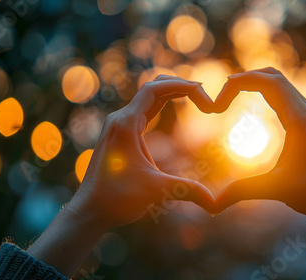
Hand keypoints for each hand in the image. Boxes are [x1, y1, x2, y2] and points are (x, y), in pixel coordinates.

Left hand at [68, 75, 215, 229]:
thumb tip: (216, 204)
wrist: (90, 211)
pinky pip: (144, 110)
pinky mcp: (121, 134)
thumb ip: (187, 190)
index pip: (154, 89)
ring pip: (147, 98)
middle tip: (205, 94)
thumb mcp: (156, 191)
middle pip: (152, 88)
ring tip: (196, 96)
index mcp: (126, 124)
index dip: (181, 85)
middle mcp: (120, 119)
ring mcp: (119, 126)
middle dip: (179, 86)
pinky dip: (162, 104)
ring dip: (171, 93)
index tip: (203, 91)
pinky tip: (176, 105)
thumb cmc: (117, 199)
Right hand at [213, 67, 305, 218]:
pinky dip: (270, 95)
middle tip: (223, 94)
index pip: (269, 82)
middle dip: (246, 79)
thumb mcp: (277, 190)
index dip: (240, 82)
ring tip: (234, 97)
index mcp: (301, 120)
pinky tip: (258, 111)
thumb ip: (243, 191)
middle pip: (275, 77)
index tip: (219, 99)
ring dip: (258, 85)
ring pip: (283, 85)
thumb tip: (212, 205)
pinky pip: (290, 98)